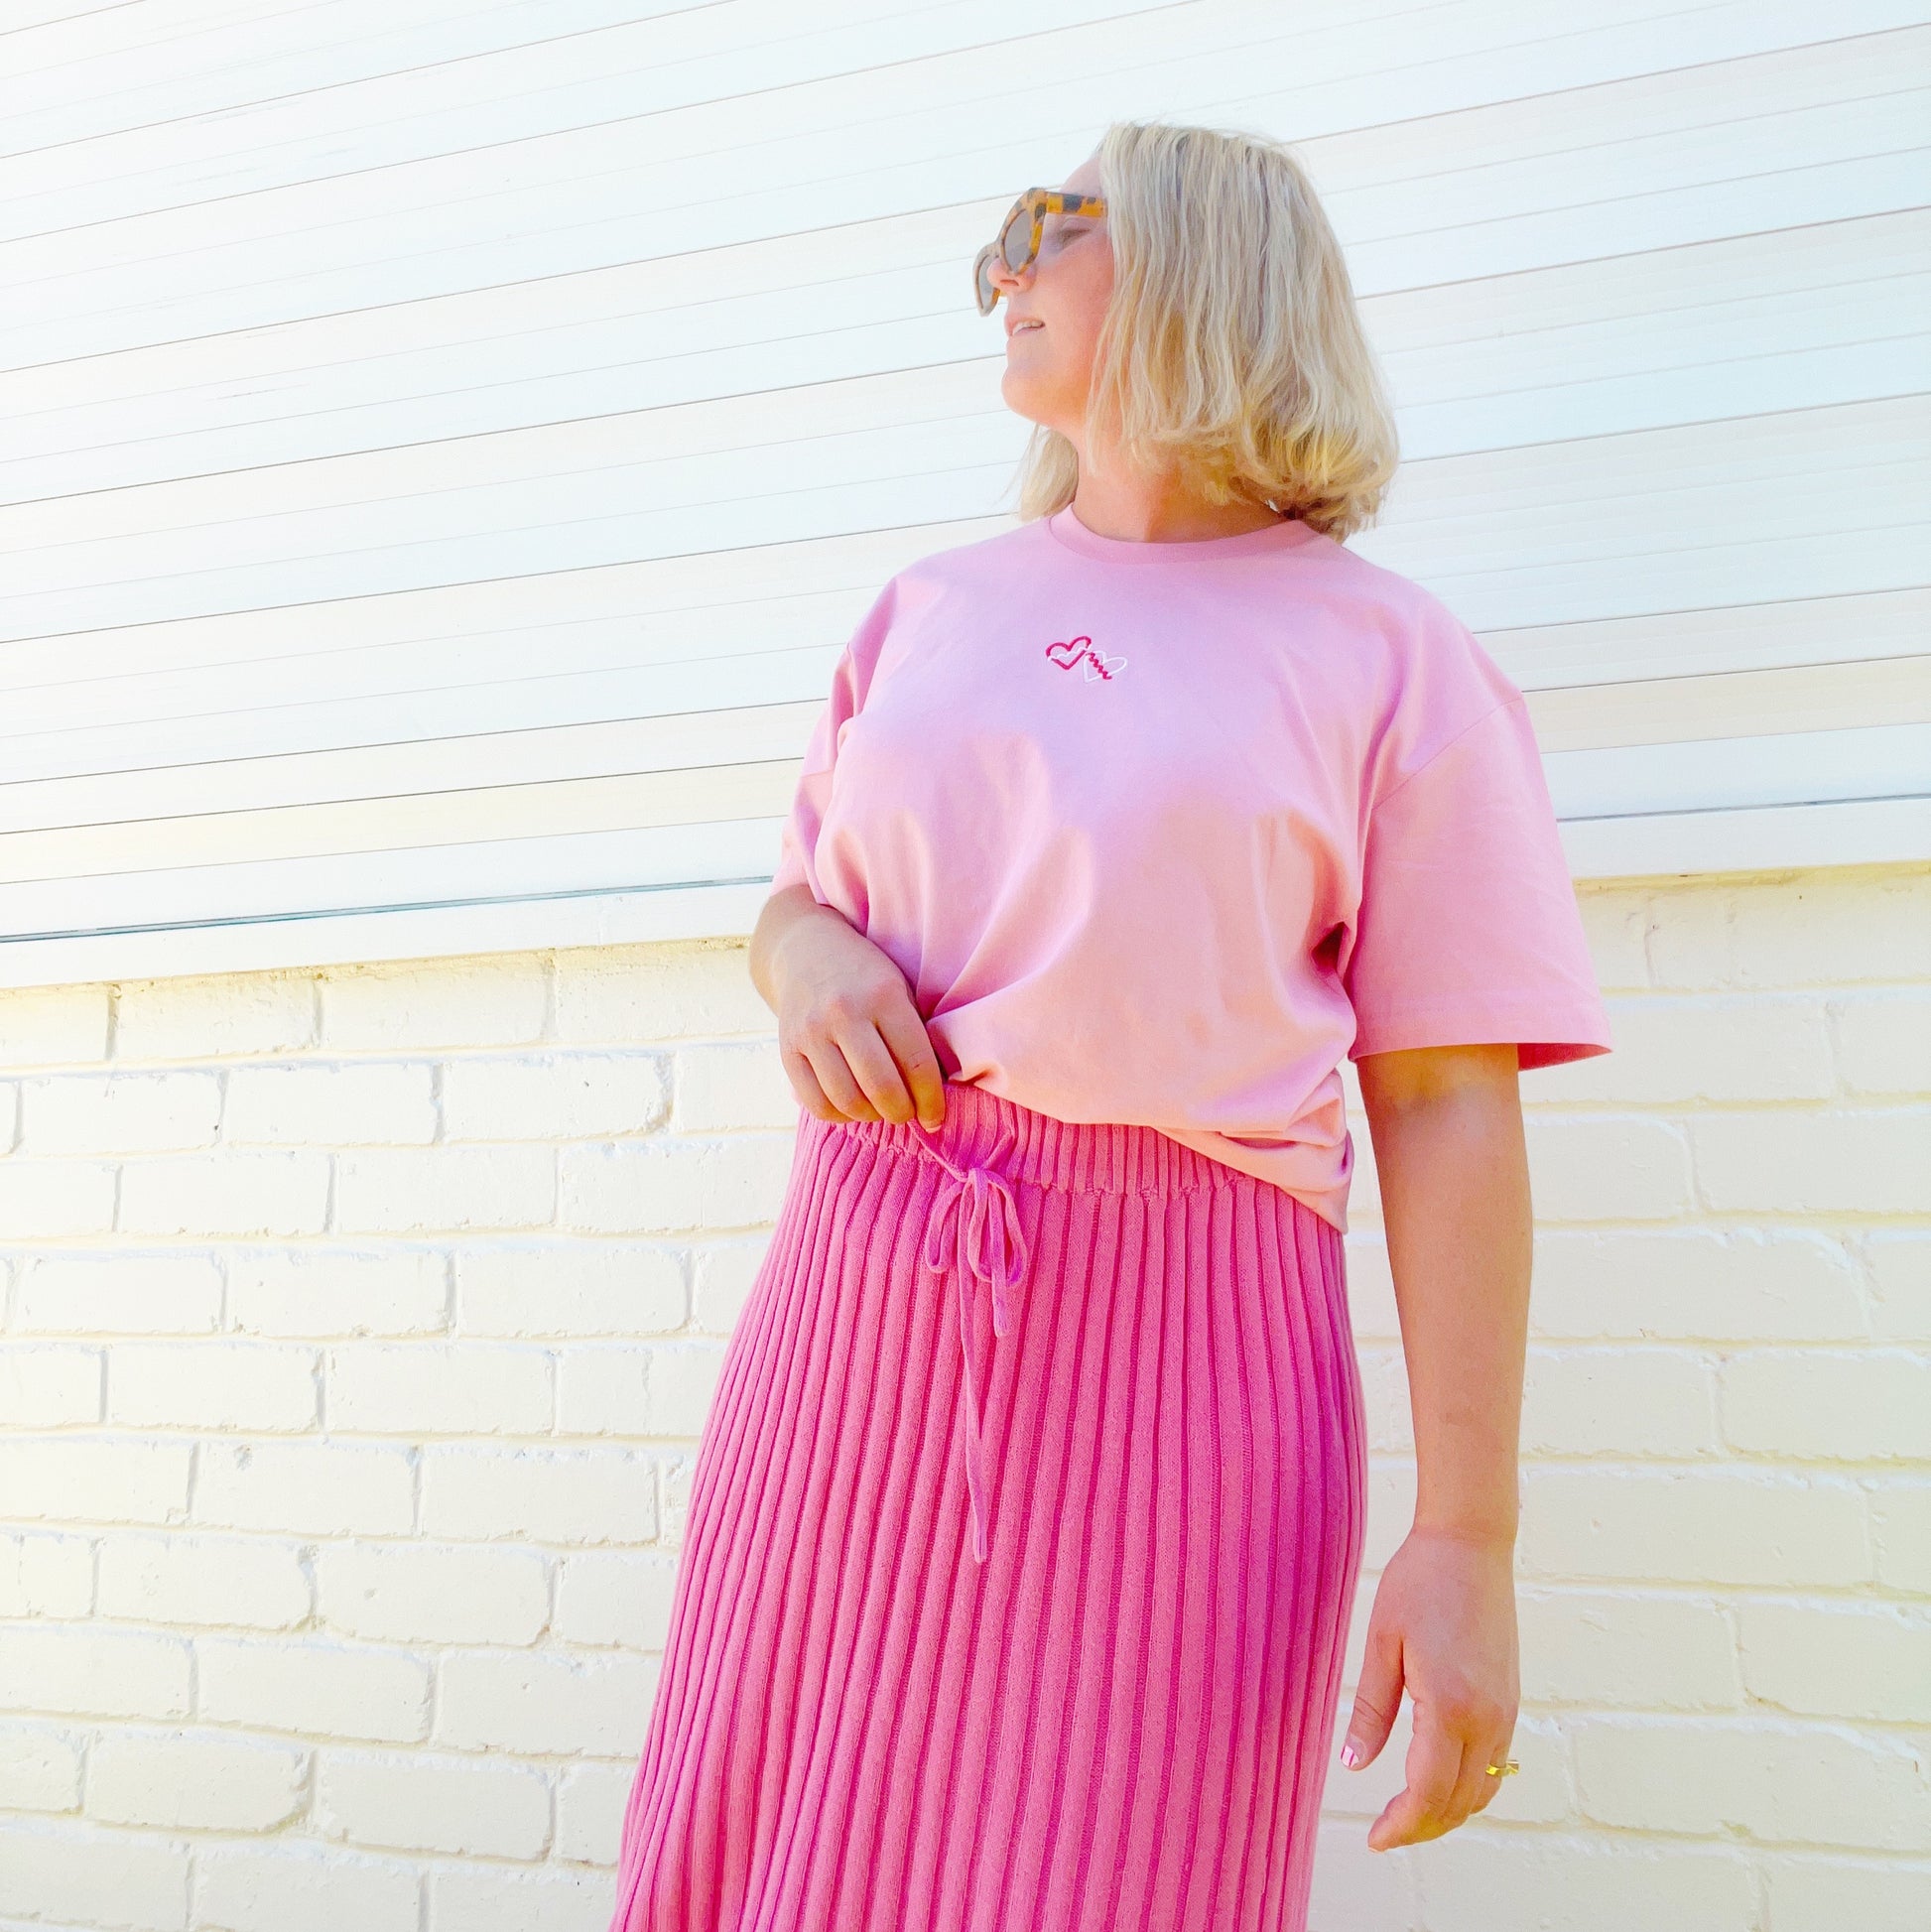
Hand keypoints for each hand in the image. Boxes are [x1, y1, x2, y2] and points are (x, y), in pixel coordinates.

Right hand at [766, 894, 946, 1130]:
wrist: (805, 950)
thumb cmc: (867, 977)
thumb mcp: (900, 990)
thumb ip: (917, 1036)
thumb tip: (935, 1095)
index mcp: (884, 995)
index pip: (917, 1064)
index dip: (931, 1100)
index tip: (935, 1117)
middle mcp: (845, 1013)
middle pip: (882, 1087)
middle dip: (902, 1113)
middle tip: (908, 1114)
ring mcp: (812, 1032)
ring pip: (847, 1100)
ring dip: (871, 1116)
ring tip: (881, 1110)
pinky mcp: (788, 1050)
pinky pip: (815, 1103)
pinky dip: (839, 1116)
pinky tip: (852, 1107)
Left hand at [1339, 1524, 1519, 1849]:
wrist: (1470, 1543)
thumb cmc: (1418, 1583)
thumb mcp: (1381, 1643)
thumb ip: (1370, 1710)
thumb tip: (1353, 1767)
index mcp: (1450, 1706)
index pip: (1427, 1793)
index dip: (1401, 1826)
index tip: (1373, 1839)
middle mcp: (1487, 1718)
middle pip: (1458, 1804)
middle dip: (1422, 1828)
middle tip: (1383, 1833)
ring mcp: (1505, 1712)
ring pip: (1483, 1791)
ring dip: (1447, 1812)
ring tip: (1406, 1813)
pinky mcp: (1511, 1701)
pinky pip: (1496, 1766)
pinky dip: (1469, 1788)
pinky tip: (1438, 1781)